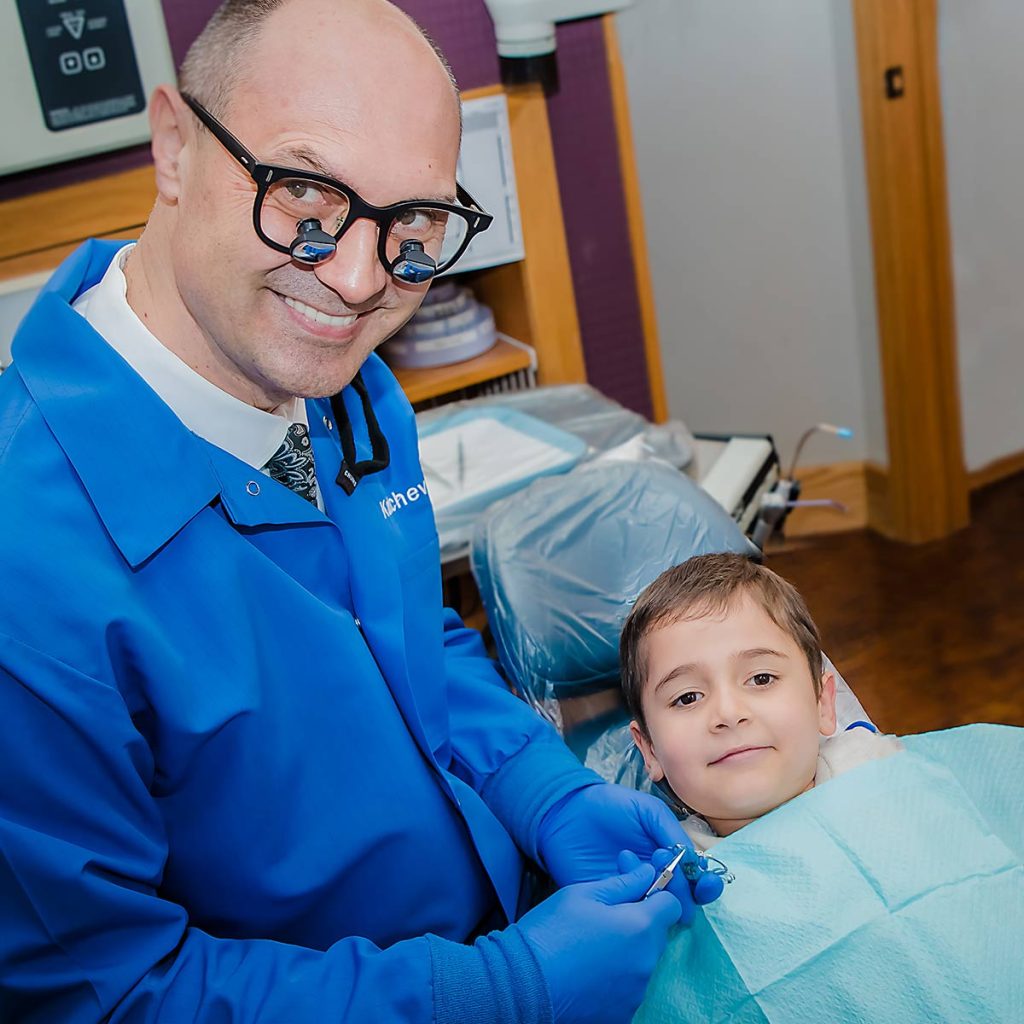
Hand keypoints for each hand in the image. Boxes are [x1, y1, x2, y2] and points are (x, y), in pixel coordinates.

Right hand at [516, 855, 681, 1023]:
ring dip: (627, 952)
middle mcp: (646, 963)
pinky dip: (615, 979)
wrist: (522, 983)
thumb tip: (648, 873)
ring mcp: (635, 993)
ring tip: (590, 947)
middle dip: (638, 923)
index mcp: (640, 927)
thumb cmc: (550, 932)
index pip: (672, 906)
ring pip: (642, 962)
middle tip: (603, 918)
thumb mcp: (582, 894)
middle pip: (656, 936)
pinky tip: (588, 971)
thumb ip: (623, 883)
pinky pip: (628, 988)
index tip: (635, 894)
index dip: (656, 895)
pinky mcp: (622, 1015)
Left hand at [537, 783, 700, 917]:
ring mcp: (632, 892)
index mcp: (668, 856)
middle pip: (681, 899)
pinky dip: (630, 894)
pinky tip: (620, 864)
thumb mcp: (647, 809)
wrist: (567, 811)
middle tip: (668, 879)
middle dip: (682, 893)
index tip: (704, 883)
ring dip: (654, 888)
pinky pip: (627, 912)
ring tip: (632, 857)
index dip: (705, 885)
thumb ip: (670, 832)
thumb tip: (694, 864)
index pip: (695, 879)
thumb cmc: (610, 806)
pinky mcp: (609, 902)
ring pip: (656, 908)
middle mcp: (654, 878)